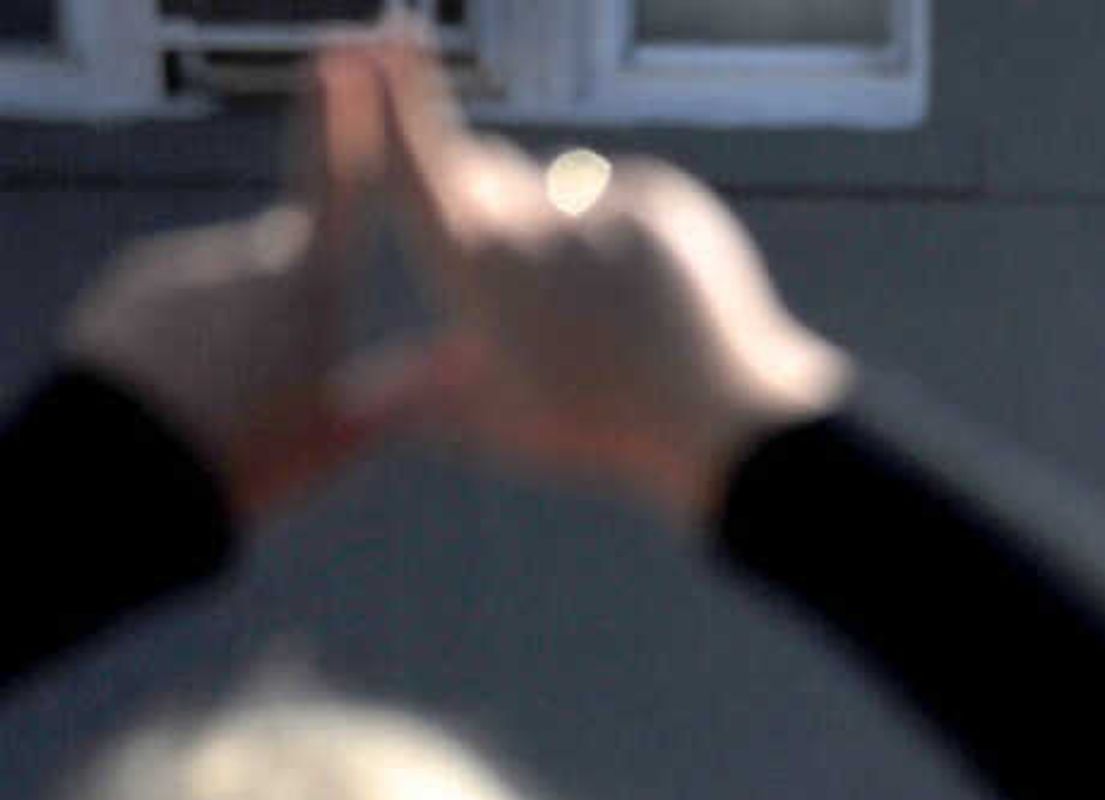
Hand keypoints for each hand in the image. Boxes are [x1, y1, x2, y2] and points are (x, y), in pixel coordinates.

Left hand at [61, 49, 396, 521]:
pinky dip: (199, 341)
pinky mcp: (136, 287)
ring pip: (237, 291)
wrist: (124, 468)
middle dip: (301, 311)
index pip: (338, 173)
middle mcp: (243, 252)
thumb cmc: (250, 456)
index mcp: (307, 281)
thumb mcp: (346, 432)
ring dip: (245, 334)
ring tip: (234, 407)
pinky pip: (185, 305)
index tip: (357, 50)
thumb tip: (480, 363)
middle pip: (294, 266)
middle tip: (288, 392)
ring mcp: (182, 264)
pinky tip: (194, 395)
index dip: (352, 111)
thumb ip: (413, 388)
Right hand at [365, 37, 848, 526]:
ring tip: (606, 307)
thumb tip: (360, 395)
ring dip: (562, 224)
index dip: (392, 95)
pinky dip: (626, 232)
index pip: (414, 153)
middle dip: (485, 197)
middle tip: (526, 279)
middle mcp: (527, 217)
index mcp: (473, 263)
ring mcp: (598, 201)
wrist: (718, 418)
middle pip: (483, 166)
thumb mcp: (493, 422)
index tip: (379, 41)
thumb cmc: (599, 426)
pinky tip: (651, 294)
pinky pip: (621, 195)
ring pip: (557, 184)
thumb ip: (419, 390)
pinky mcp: (657, 195)